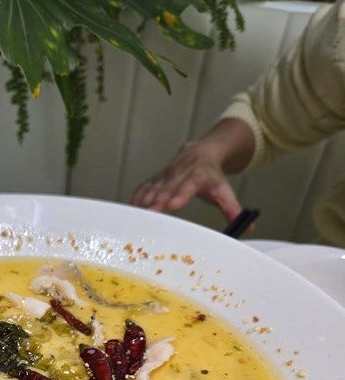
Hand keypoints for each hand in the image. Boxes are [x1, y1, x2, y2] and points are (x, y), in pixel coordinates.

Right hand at [131, 118, 255, 225]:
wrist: (202, 151)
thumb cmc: (213, 175)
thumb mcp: (225, 190)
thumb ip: (233, 210)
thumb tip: (247, 228)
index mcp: (199, 174)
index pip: (189, 184)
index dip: (180, 194)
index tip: (173, 205)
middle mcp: (180, 172)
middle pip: (168, 187)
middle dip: (158, 200)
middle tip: (150, 214)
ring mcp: (166, 174)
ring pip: (154, 187)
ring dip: (145, 201)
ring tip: (137, 215)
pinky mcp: (156, 178)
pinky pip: (145, 187)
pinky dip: (137, 198)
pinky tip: (131, 210)